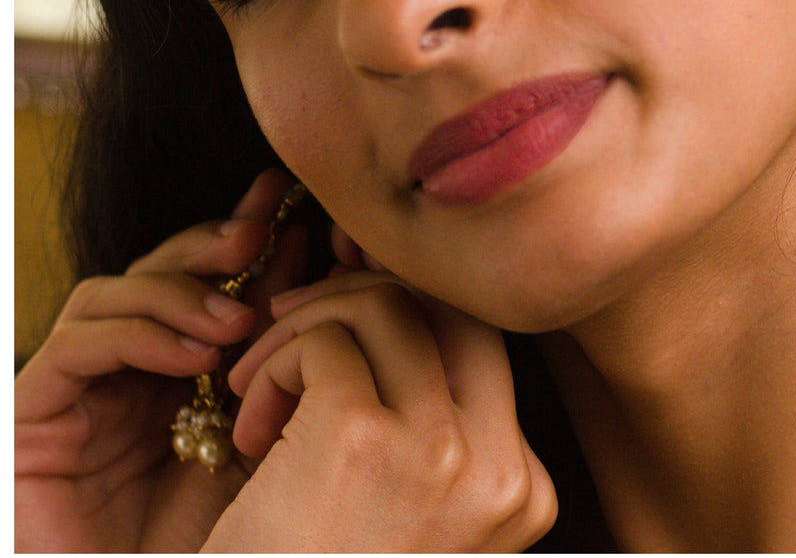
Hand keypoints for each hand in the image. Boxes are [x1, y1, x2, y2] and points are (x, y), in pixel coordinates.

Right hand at [14, 170, 307, 552]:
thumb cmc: (222, 543)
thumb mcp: (272, 443)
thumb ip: (292, 369)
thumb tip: (343, 284)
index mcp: (185, 372)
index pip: (214, 283)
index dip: (253, 240)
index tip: (300, 210)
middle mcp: (127, 372)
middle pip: (160, 271)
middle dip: (213, 243)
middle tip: (261, 233)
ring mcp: (78, 391)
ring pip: (114, 293)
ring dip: (180, 293)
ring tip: (237, 322)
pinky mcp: (33, 414)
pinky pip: (79, 345)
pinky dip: (139, 335)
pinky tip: (193, 356)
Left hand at [205, 269, 556, 550]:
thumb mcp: (415, 521)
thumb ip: (438, 440)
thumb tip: (401, 315)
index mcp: (523, 487)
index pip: (481, 351)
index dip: (408, 326)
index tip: (346, 344)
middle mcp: (498, 464)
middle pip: (451, 312)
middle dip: (368, 299)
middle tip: (300, 330)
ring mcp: (439, 450)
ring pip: (388, 308)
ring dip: (310, 328)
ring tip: (260, 388)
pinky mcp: (361, 438)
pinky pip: (321, 343)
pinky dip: (272, 364)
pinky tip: (247, 426)